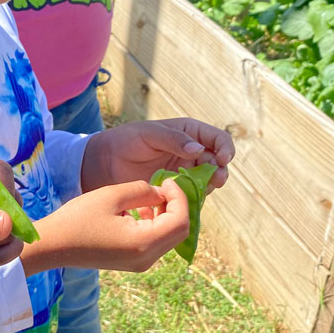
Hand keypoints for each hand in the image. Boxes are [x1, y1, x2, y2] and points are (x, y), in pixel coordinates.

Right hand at [21, 179, 188, 274]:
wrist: (55, 244)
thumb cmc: (80, 217)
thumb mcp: (112, 195)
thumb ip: (142, 190)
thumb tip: (161, 192)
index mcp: (144, 243)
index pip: (180, 221)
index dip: (179, 197)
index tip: (166, 181)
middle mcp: (148, 259)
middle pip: (178, 231)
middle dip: (175, 205)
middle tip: (162, 185)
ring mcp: (141, 263)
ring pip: (168, 237)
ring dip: (165, 214)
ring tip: (148, 196)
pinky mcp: (133, 262)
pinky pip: (155, 242)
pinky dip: (155, 224)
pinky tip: (137, 210)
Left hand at [81, 118, 235, 193]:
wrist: (108, 162)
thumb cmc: (127, 140)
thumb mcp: (149, 134)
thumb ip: (173, 139)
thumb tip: (199, 149)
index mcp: (189, 133)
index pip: (217, 139)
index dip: (225, 148)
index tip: (221, 159)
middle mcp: (192, 152)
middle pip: (218, 163)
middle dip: (220, 171)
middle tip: (214, 178)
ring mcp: (186, 171)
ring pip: (210, 181)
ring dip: (210, 186)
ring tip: (201, 188)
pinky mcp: (178, 189)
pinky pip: (195, 195)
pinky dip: (196, 198)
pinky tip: (188, 199)